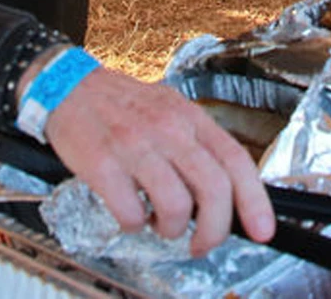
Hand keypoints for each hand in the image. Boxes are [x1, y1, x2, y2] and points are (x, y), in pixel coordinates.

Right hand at [43, 69, 274, 254]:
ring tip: (161, 225)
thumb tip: (227, 192)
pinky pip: (130, 212)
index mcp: (189, 118)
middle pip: (213, 188)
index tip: (262, 230)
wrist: (68, 88)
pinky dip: (134, 225)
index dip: (255, 201)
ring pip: (175, 205)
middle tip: (203, 243)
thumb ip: (198, 146)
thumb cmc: (122, 105)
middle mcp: (168, 129)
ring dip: (173, 229)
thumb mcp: (171, 111)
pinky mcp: (102, 163)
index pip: (236, 160)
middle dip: (215, 230)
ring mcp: (134, 145)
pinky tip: (130, 214)